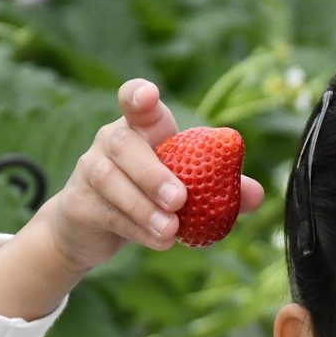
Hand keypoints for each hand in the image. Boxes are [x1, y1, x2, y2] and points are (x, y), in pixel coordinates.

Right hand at [30, 77, 266, 274]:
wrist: (93, 230)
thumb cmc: (148, 197)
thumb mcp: (184, 189)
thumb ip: (220, 188)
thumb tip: (257, 195)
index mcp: (139, 129)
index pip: (133, 100)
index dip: (138, 95)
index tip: (150, 96)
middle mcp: (110, 142)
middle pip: (122, 143)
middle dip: (151, 171)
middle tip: (179, 199)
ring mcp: (90, 170)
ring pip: (110, 180)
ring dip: (143, 206)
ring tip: (171, 230)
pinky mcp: (78, 204)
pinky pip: (106, 212)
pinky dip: (135, 228)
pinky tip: (160, 241)